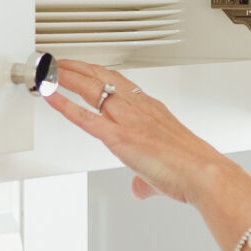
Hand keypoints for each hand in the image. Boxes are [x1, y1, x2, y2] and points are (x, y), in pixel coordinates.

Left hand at [42, 58, 228, 204]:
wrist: (202, 172)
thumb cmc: (191, 170)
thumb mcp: (163, 172)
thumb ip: (145, 180)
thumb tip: (139, 188)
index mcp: (152, 110)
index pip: (120, 82)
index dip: (99, 73)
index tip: (86, 69)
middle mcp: (138, 108)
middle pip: (102, 77)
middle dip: (78, 67)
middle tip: (60, 61)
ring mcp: (127, 119)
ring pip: (91, 88)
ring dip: (67, 76)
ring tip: (48, 69)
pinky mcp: (118, 136)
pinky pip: (83, 116)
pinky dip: (63, 103)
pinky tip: (49, 95)